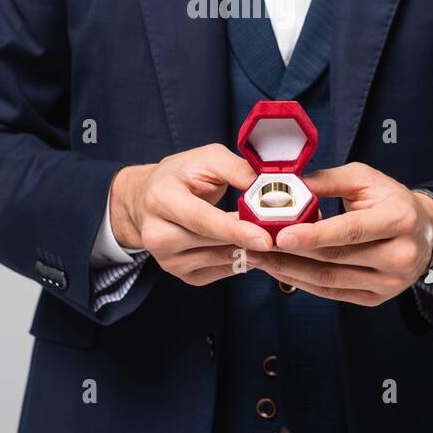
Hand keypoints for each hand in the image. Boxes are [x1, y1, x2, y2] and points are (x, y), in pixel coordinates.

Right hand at [110, 144, 270, 286]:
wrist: (150, 199)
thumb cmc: (182, 175)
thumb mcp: (207, 159)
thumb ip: (238, 170)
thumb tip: (270, 187)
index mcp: (160, 199)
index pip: (201, 220)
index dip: (235, 230)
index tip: (265, 238)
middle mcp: (156, 235)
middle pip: (212, 244)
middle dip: (249, 239)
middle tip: (282, 233)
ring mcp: (166, 259)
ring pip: (220, 260)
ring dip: (248, 250)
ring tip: (267, 234)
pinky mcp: (181, 274)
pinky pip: (220, 272)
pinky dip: (239, 260)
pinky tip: (248, 245)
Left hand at [246, 162, 432, 305]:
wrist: (424, 231)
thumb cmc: (390, 199)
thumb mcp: (363, 178)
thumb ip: (325, 181)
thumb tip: (285, 187)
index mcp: (398, 220)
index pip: (350, 231)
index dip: (313, 235)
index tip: (279, 235)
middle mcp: (399, 256)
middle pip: (336, 259)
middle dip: (289, 254)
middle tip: (254, 245)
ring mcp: (390, 283)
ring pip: (330, 281)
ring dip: (289, 271)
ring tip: (259, 259)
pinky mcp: (377, 298)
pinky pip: (333, 293)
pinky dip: (303, 283)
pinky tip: (280, 270)